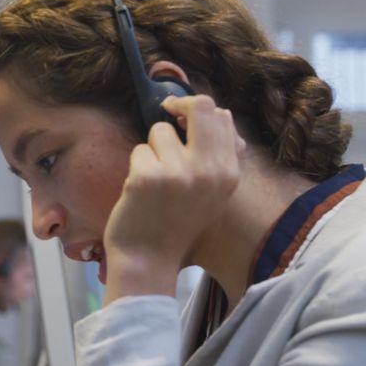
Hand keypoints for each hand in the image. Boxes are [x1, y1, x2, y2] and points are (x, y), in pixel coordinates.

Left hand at [103, 94, 244, 303]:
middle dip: (178, 105)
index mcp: (229, 174)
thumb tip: (221, 113)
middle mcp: (209, 172)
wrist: (149, 261)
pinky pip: (139, 151)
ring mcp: (178, 174)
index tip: (183, 117)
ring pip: (160, 131)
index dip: (199, 111)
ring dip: (152, 150)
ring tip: (154, 180)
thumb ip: (219, 157)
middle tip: (167, 109)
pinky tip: (140, 192)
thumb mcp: (214, 194)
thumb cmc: (176, 225)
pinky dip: (136, 167)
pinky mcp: (148, 178)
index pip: (222, 117)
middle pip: (200, 108)